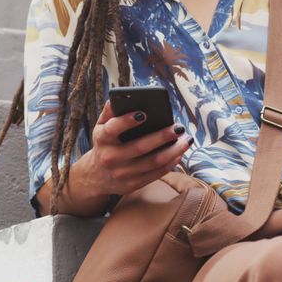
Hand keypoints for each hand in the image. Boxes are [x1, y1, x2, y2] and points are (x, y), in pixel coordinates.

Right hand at [74, 101, 192, 196]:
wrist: (96, 176)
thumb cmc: (105, 144)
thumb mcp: (101, 127)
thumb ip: (110, 111)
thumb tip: (121, 96)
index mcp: (102, 139)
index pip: (113, 129)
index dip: (127, 121)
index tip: (144, 113)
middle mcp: (110, 157)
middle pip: (140, 147)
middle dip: (162, 136)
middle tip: (178, 127)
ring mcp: (121, 173)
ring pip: (152, 162)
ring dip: (173, 151)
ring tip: (185, 140)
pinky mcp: (132, 185)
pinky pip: (155, 174)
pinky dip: (170, 163)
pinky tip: (179, 153)